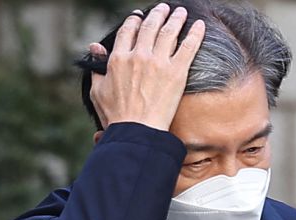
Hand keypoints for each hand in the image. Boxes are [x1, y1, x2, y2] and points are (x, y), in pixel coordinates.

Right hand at [88, 3, 205, 131]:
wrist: (137, 131)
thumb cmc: (116, 117)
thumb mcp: (97, 91)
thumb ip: (96, 66)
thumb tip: (95, 47)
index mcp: (118, 59)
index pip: (127, 31)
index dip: (134, 21)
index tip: (139, 16)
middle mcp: (138, 56)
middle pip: (149, 27)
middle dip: (157, 14)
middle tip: (164, 8)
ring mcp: (158, 62)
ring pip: (169, 32)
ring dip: (176, 18)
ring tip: (181, 11)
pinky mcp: (177, 72)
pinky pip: (189, 46)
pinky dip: (195, 33)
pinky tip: (200, 24)